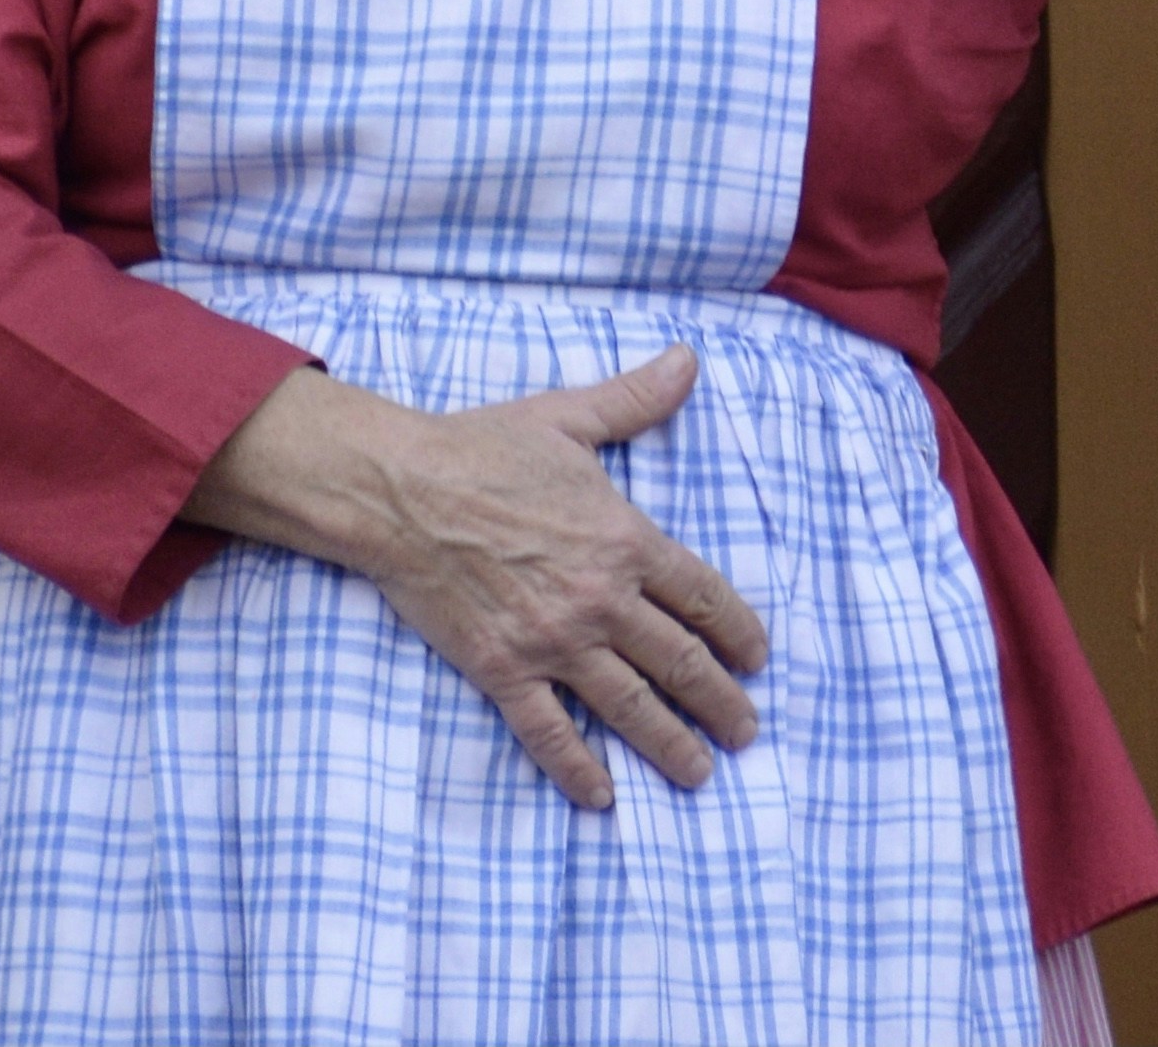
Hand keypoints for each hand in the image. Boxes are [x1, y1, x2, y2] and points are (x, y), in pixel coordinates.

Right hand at [180, 348, 771, 808]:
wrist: (400, 490)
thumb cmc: (482, 448)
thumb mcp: (568, 418)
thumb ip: (635, 399)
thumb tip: (688, 360)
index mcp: (624, 540)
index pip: (702, 597)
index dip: (738, 633)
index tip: (757, 661)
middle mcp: (600, 599)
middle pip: (680, 662)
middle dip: (720, 702)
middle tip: (746, 732)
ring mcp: (553, 641)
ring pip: (629, 705)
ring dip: (670, 744)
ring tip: (699, 773)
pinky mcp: (503, 669)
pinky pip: (549, 731)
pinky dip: (578, 767)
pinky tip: (602, 797)